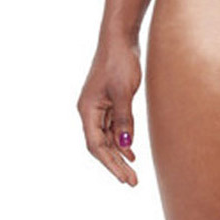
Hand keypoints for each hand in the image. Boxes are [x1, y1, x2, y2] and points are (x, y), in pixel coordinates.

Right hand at [77, 36, 141, 185]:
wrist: (121, 38)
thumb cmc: (120, 61)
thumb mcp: (124, 92)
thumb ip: (124, 119)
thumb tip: (126, 146)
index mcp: (87, 110)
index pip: (96, 146)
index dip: (110, 164)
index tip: (125, 178)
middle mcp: (90, 111)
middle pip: (100, 145)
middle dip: (115, 164)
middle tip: (132, 181)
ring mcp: (99, 106)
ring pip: (107, 137)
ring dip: (118, 154)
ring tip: (132, 172)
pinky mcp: (109, 100)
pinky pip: (113, 126)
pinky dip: (121, 139)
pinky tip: (131, 150)